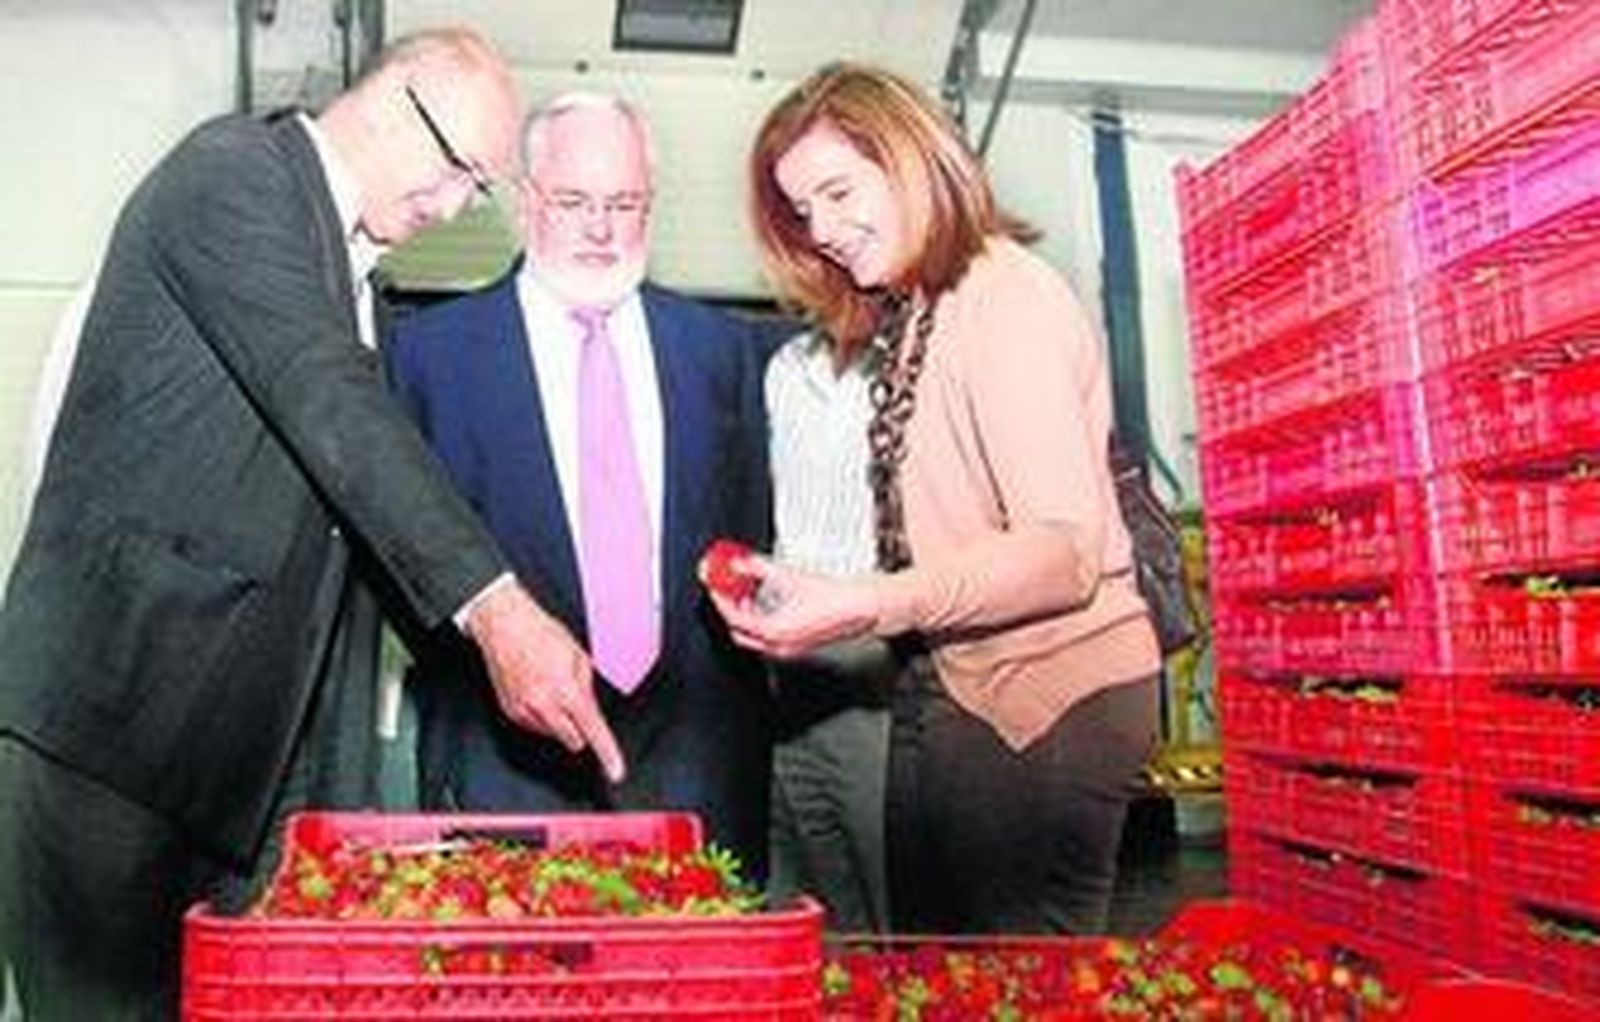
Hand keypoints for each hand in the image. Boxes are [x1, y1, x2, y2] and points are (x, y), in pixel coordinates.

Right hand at [464, 581, 625, 782]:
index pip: (593, 731)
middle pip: (575, 740)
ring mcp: (525, 711)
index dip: (608, 754)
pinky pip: (535, 728)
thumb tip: (590, 709)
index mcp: (567, 690)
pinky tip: (537, 691)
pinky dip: (542, 717)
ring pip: (554, 735)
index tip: (616, 771)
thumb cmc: (541, 633)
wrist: (504, 626)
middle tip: (576, 702)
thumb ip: (587, 688)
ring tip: (552, 687)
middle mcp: (544, 705)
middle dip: (581, 727)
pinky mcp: (511, 713)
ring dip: (560, 721)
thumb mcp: (578, 656)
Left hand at [707, 556, 878, 658]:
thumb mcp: (790, 576)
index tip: (714, 585)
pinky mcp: (797, 644)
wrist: (861, 607)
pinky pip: (768, 636)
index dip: (720, 598)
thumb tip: (740, 562)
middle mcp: (779, 645)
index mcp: (774, 631)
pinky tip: (764, 602)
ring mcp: (788, 648)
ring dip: (745, 614)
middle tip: (726, 588)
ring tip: (744, 591)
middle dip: (730, 608)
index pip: (733, 618)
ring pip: (753, 635)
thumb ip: (758, 568)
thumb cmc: (835, 598)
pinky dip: (760, 620)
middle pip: (739, 630)